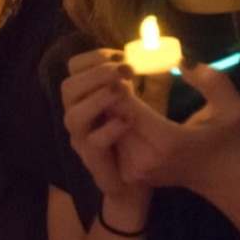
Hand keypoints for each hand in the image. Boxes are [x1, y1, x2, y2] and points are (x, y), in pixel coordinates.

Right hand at [59, 48, 148, 211]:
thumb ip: (156, 81)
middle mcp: (80, 116)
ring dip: (97, 98)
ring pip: (72, 115)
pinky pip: (93, 143)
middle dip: (95, 74)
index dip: (96, 57)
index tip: (124, 56)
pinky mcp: (94, 161)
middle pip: (68, 86)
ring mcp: (83, 140)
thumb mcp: (154, 104)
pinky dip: (109, 129)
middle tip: (125, 71)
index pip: (76, 68)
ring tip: (123, 90)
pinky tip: (128, 121)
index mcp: (88, 97)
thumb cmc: (143, 140)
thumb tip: (171, 57)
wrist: (140, 183)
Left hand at [111, 62, 239, 196]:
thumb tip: (182, 61)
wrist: (219, 176)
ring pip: (106, 130)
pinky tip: (126, 115)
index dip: (120, 86)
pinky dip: (113, 125)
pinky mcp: (128, 174)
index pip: (125, 106)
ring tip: (124, 94)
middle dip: (111, 95)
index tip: (128, 70)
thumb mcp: (231, 106)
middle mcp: (144, 159)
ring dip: (110, 110)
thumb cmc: (225, 137)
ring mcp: (134, 170)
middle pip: (110, 118)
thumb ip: (212, 81)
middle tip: (122, 78)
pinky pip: (110, 142)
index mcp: (167, 141)